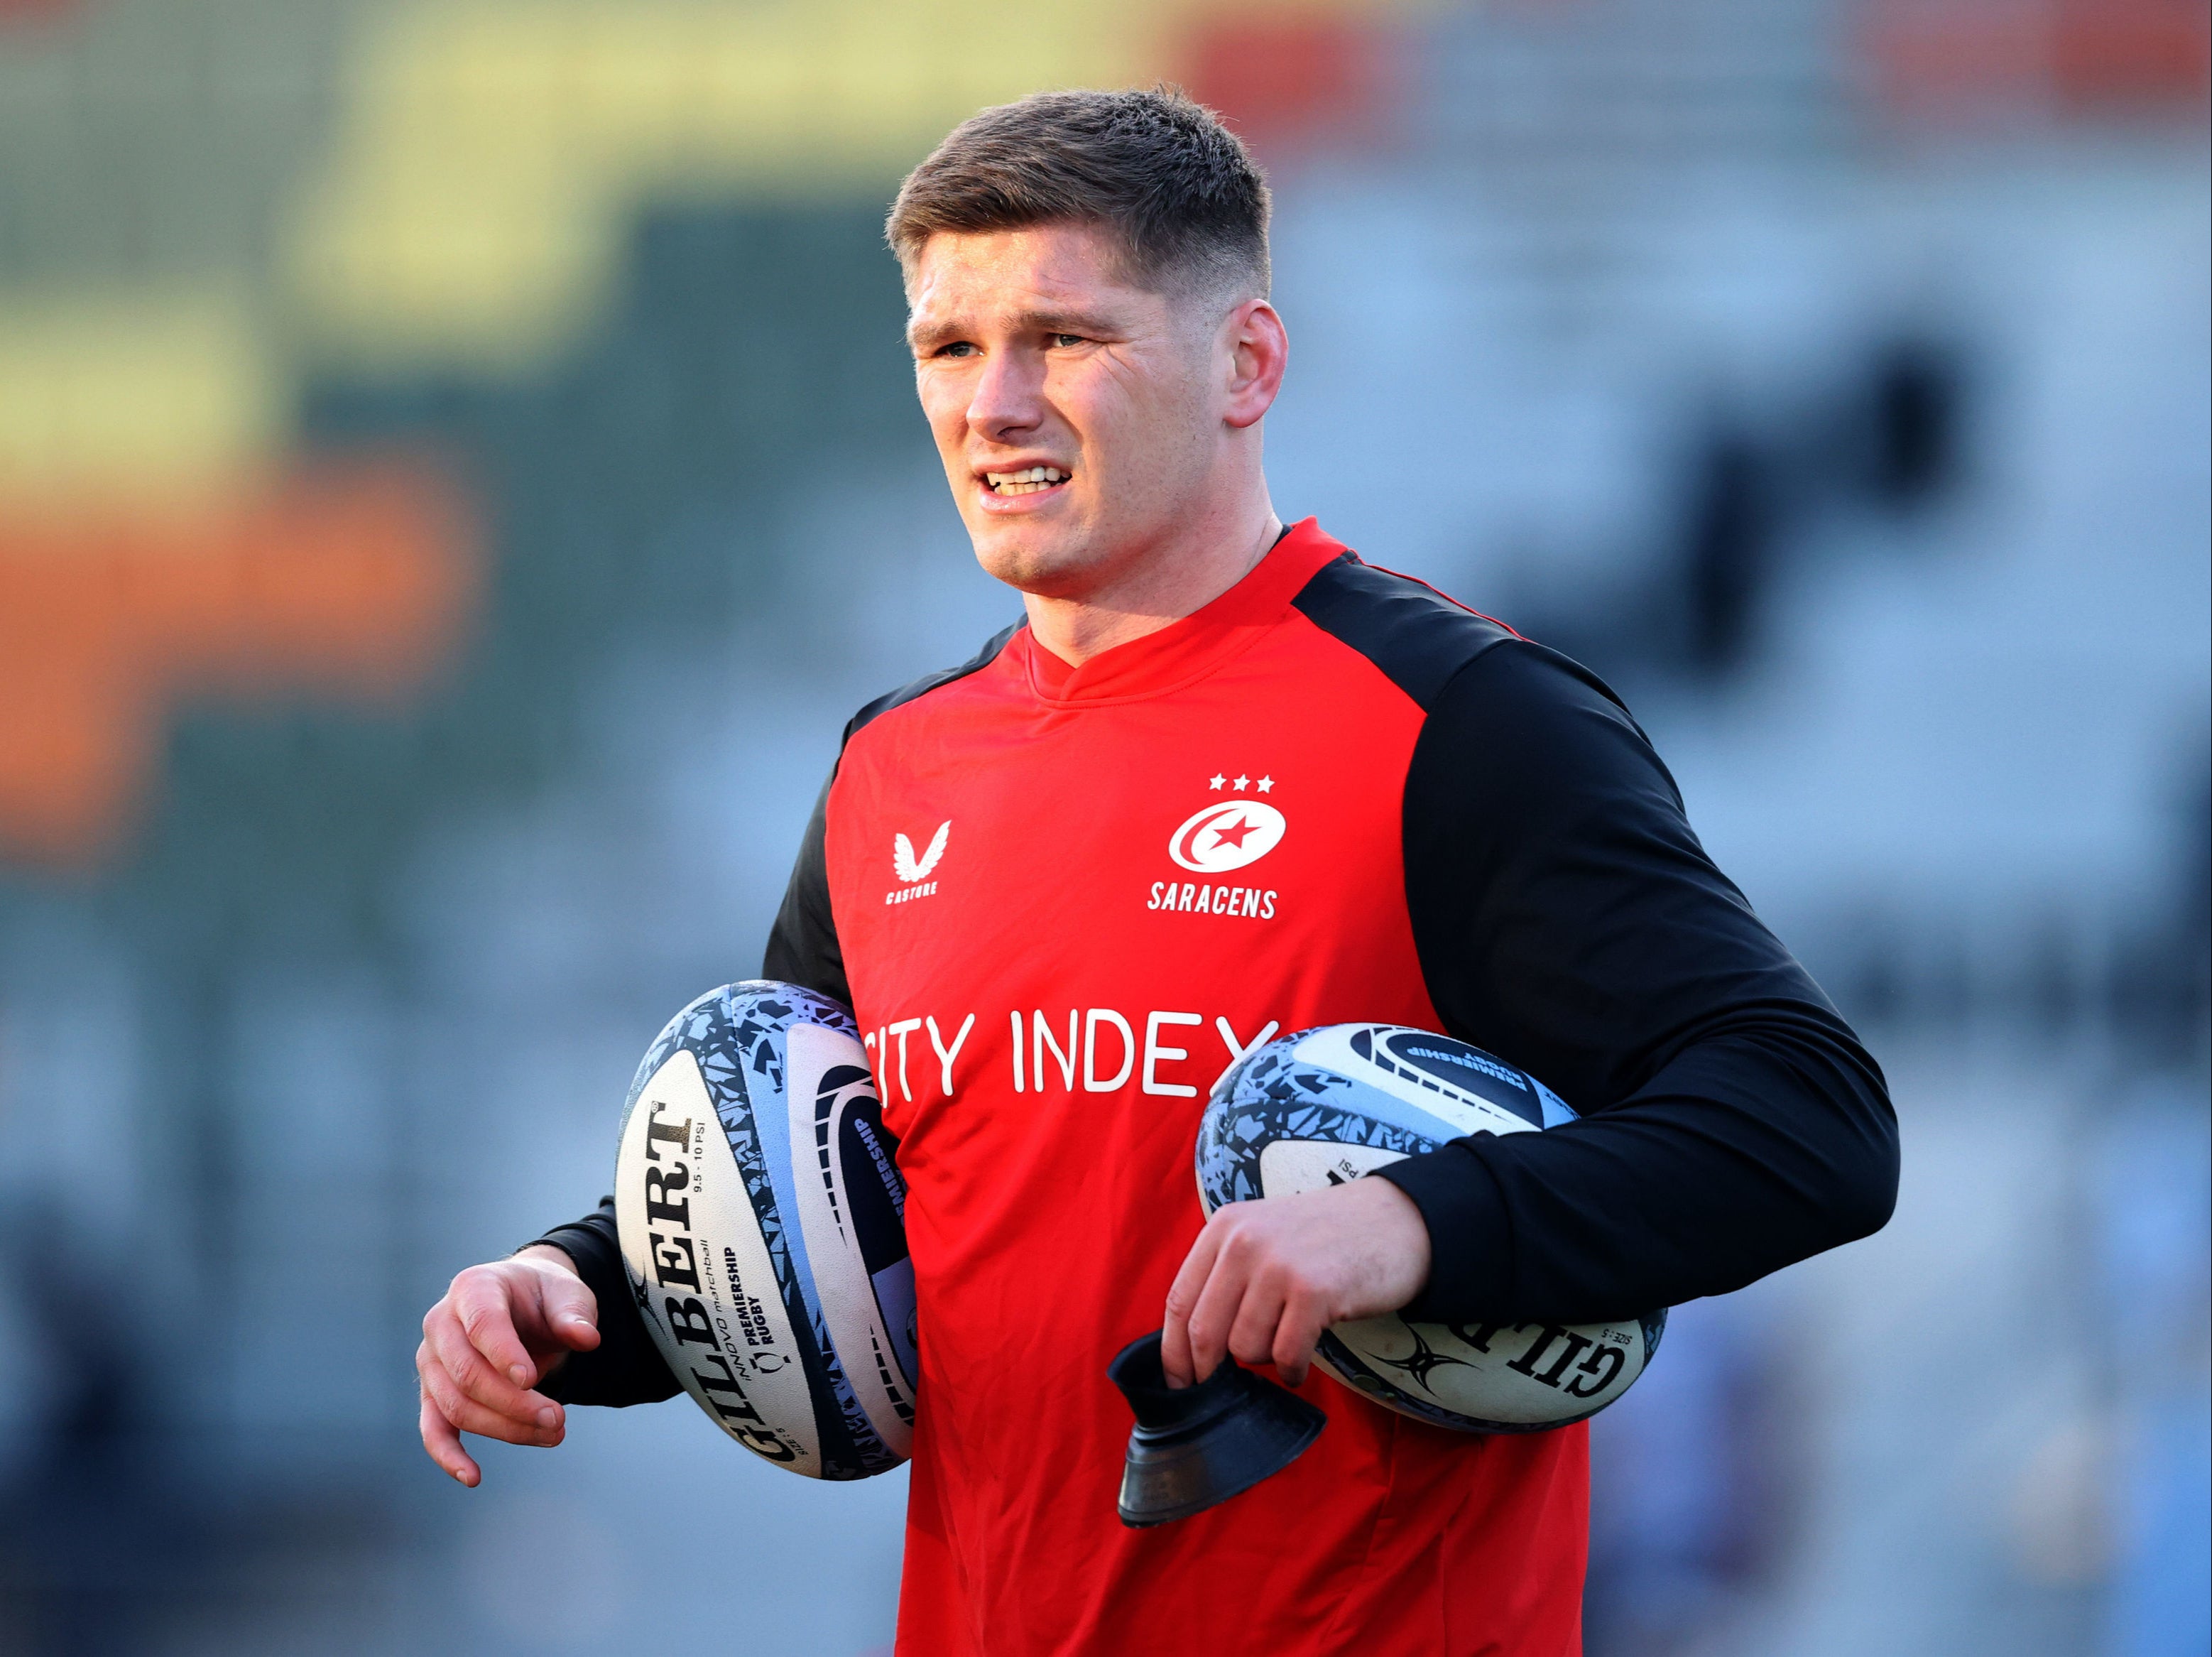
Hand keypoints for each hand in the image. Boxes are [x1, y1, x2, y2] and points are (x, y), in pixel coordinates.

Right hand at [417, 1245, 601, 1486]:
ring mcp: (432, 1360)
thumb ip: (574, 1314)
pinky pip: (433, 1428)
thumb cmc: (544, 1298)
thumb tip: (586, 1338)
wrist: (523, 1303)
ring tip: (553, 1434)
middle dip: (514, 1403)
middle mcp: (441, 1322)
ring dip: (504, 1428)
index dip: (504, 1354)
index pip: (482, 1323)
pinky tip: (473, 1476)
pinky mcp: (433, 1393)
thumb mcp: (567, 1294)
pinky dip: (448, 1455)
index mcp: (474, 1287)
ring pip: (456, 1406)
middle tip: (559, 1419)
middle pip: (467, 1373)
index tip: (531, 1380)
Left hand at [1161, 1177, 1430, 1388]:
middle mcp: (1245, 1242)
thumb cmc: (1327, 1238)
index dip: (1173, 1351)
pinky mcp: (1314, 1292)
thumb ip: (1227, 1275)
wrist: (1397, 1219)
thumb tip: (1192, 1344)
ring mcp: (1279, 1266)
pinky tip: (1302, 1363)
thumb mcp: (1265, 1235)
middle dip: (1208, 1370)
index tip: (1179, 1381)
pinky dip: (1293, 1371)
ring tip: (1286, 1343)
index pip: (1178, 1300)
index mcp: (1225, 1227)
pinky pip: (1285, 1356)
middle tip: (1220, 1387)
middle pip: (1203, 1331)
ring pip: (1244, 1348)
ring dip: (1263, 1360)